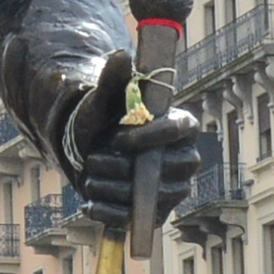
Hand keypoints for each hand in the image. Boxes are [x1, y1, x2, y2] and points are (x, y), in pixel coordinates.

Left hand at [52, 52, 205, 234]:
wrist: (97, 149)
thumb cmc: (110, 119)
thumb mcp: (107, 97)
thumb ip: (114, 78)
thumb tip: (121, 55)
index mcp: (182, 125)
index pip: (177, 131)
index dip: (148, 136)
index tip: (117, 138)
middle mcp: (185, 159)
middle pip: (169, 168)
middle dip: (127, 168)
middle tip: (94, 161)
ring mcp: (174, 188)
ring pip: (153, 196)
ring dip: (116, 190)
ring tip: (88, 179)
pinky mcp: (157, 212)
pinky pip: (141, 219)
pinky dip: (114, 214)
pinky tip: (90, 205)